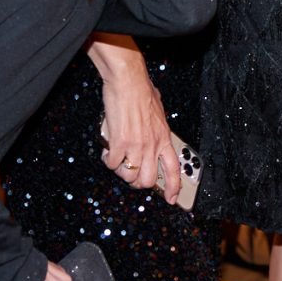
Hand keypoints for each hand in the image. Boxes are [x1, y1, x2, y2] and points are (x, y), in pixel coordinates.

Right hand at [90, 34, 181, 200]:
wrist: (128, 82)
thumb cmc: (142, 92)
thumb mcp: (159, 114)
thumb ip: (157, 131)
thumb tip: (154, 136)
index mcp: (164, 138)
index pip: (174, 170)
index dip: (174, 188)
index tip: (171, 198)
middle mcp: (152, 145)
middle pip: (147, 181)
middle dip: (138, 183)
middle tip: (131, 174)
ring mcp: (136, 146)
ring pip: (129, 176)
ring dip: (121, 171)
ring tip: (117, 159)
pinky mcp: (119, 143)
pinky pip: (112, 164)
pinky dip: (107, 161)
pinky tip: (107, 151)